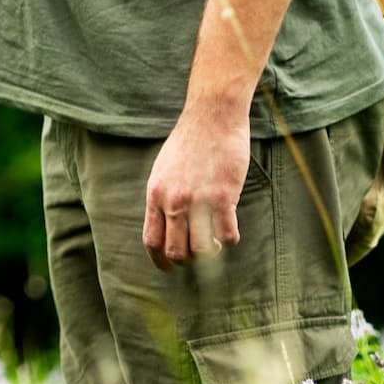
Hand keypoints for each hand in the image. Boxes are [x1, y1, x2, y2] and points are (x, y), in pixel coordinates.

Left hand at [143, 107, 250, 271]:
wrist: (212, 116)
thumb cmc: (189, 141)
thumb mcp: (163, 170)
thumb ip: (162, 197)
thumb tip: (166, 223)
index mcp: (156, 195)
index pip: (152, 241)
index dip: (161, 261)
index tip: (170, 268)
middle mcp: (173, 201)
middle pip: (175, 251)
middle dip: (187, 261)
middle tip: (198, 253)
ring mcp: (198, 200)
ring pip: (200, 250)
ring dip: (209, 254)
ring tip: (215, 243)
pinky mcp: (224, 196)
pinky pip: (227, 235)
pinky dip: (230, 240)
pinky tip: (231, 231)